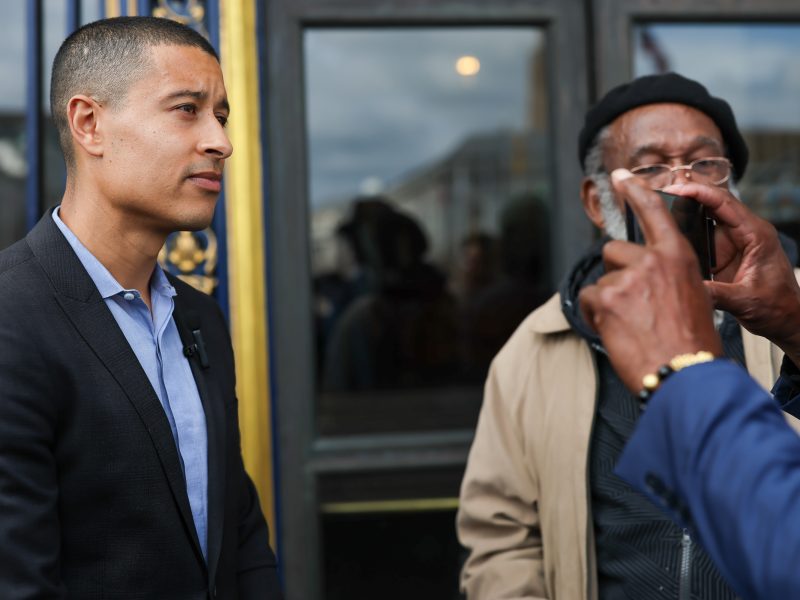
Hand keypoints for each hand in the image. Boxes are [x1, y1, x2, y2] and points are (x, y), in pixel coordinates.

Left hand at [579, 169, 722, 392]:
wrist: (684, 373)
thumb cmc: (690, 343)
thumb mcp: (693, 297)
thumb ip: (667, 277)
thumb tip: (643, 275)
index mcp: (678, 256)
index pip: (653, 213)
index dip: (635, 191)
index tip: (620, 176)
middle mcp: (652, 260)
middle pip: (613, 250)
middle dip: (615, 274)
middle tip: (631, 305)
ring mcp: (627, 278)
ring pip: (601, 280)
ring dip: (607, 301)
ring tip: (630, 326)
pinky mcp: (606, 298)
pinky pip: (589, 300)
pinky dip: (596, 316)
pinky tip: (617, 332)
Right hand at [662, 182, 799, 364]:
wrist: (785, 319)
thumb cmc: (777, 306)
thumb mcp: (745, 300)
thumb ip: (716, 293)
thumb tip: (684, 286)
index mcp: (756, 234)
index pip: (724, 202)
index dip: (698, 191)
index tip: (673, 188)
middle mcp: (743, 232)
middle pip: (710, 203)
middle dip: (685, 195)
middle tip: (656, 192)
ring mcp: (731, 242)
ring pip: (702, 219)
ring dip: (681, 213)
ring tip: (654, 209)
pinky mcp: (722, 254)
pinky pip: (699, 237)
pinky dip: (682, 234)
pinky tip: (664, 233)